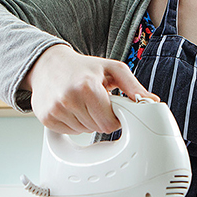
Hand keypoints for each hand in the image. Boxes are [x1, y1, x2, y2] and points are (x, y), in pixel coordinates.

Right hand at [25, 44, 157, 133]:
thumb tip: (152, 101)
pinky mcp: (45, 118)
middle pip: (97, 128)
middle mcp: (68, 99)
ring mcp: (55, 110)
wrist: (49, 64)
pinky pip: (70, 132)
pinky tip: (73, 107)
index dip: (115, 117)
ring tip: (84, 102)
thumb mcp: (113, 69)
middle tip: (97, 101)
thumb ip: (133, 86)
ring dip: (88, 120)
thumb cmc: (84, 67)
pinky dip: (74, 123)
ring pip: (84, 131)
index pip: (109, 123)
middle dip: (102, 117)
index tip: (113, 107)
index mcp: (87, 87)